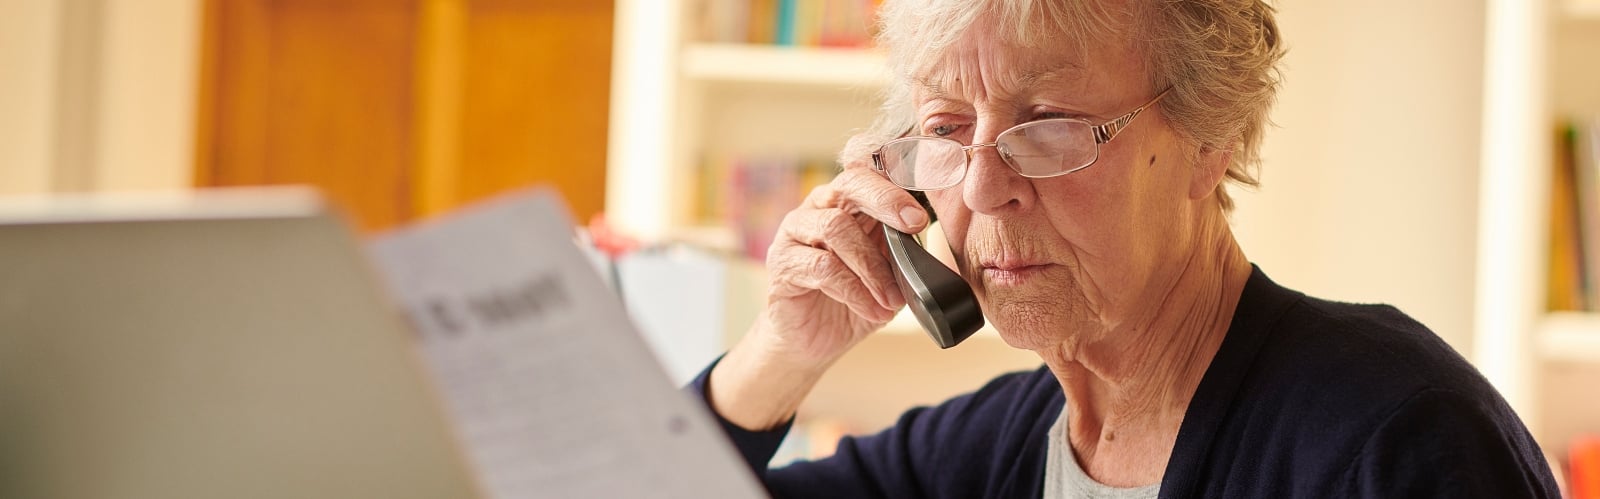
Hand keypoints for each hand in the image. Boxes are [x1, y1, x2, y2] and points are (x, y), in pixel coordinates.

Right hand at [756, 166, 928, 362]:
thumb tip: (933, 238)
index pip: (869, 176)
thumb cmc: (852, 302)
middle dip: (885, 201)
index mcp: (847, 204)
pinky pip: (821, 267)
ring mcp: (794, 233)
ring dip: (872, 265)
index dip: (896, 188)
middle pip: (849, 186)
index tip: (921, 217)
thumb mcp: (888, 276)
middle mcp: (817, 209)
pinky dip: (854, 291)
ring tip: (892, 299)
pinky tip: (873, 310)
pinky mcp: (782, 265)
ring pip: (835, 227)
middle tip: (914, 226)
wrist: (812, 342)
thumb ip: (904, 253)